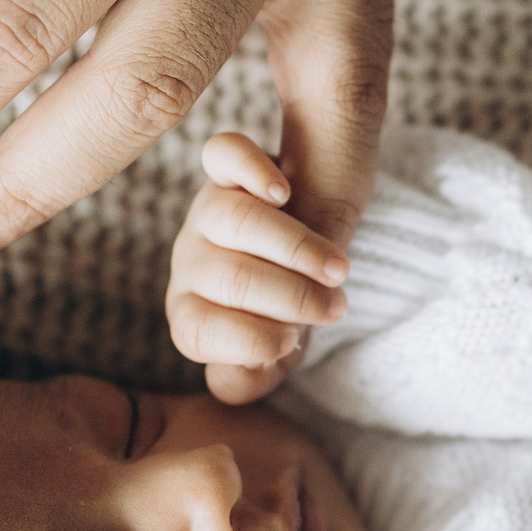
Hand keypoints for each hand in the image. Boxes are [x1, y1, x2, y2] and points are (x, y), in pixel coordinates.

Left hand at [171, 133, 349, 400]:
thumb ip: (256, 374)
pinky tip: (283, 192)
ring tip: (340, 268)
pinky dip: (252, 169)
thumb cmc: (284, 316)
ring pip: (236, 220)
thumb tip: (242, 375)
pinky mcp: (228, 171)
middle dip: (290, 297)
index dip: (248, 341)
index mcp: (192, 312)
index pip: (198, 331)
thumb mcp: (276, 356)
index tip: (293, 341)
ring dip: (296, 246)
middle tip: (335, 307)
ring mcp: (207, 212)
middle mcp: (191, 262)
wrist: (303, 264)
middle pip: (229, 277)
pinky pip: (223, 155)